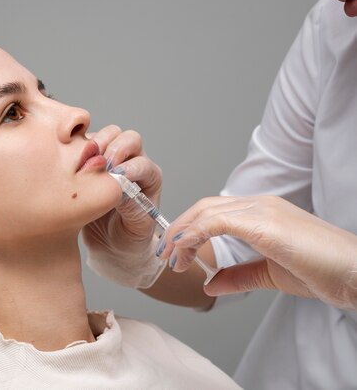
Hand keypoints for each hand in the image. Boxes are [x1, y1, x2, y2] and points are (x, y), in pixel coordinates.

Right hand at [82, 125, 165, 287]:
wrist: (110, 246)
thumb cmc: (128, 238)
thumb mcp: (136, 229)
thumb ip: (132, 207)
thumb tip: (119, 188)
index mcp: (149, 179)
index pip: (143, 164)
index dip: (131, 167)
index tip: (118, 176)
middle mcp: (132, 163)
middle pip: (129, 139)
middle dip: (115, 147)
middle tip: (102, 163)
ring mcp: (110, 159)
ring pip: (108, 135)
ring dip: (96, 144)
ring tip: (86, 162)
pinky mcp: (90, 160)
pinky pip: (86, 144)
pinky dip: (79, 148)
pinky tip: (72, 163)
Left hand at [159, 196, 356, 310]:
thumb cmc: (322, 271)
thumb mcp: (271, 274)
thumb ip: (239, 276)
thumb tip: (209, 283)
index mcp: (260, 212)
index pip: (212, 210)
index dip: (187, 229)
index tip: (173, 252)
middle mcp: (259, 204)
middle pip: (204, 207)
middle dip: (178, 229)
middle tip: (164, 254)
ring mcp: (263, 210)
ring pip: (207, 211)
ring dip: (183, 235)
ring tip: (172, 258)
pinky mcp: (266, 224)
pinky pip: (218, 222)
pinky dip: (196, 235)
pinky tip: (186, 253)